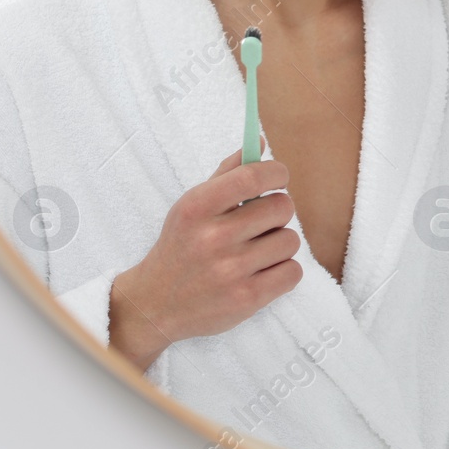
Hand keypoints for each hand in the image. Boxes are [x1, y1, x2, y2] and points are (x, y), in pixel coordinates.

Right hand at [109, 149, 301, 371]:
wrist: (155, 304)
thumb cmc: (181, 246)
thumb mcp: (192, 206)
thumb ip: (227, 173)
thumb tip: (260, 144)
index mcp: (197, 208)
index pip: (253, 176)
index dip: (277, 173)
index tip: (278, 178)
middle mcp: (213, 238)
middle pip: (282, 207)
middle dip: (279, 210)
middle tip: (263, 221)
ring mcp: (230, 271)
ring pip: (291, 240)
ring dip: (280, 243)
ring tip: (257, 250)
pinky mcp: (246, 299)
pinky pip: (294, 271)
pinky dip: (284, 271)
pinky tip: (262, 271)